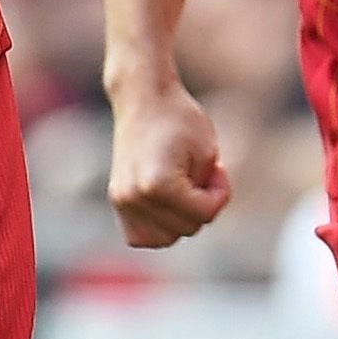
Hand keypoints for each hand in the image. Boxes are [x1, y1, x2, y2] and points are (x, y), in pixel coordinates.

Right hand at [106, 75, 230, 247]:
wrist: (143, 98)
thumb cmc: (180, 120)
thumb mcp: (208, 156)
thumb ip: (207, 195)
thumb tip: (196, 222)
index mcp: (158, 184)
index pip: (205, 214)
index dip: (220, 192)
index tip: (218, 167)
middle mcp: (134, 197)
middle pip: (186, 229)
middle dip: (202, 205)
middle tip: (200, 173)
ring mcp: (122, 200)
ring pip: (164, 239)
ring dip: (182, 219)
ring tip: (184, 188)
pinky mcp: (117, 200)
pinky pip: (141, 236)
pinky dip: (158, 228)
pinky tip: (168, 204)